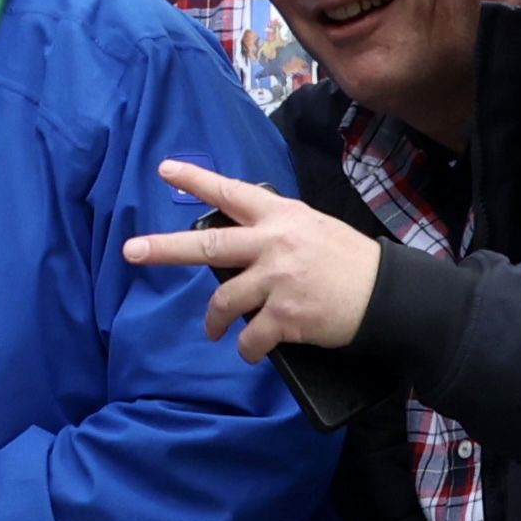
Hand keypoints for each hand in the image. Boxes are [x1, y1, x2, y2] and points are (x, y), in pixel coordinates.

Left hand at [125, 158, 385, 357]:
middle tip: (131, 251)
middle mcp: (275, 244)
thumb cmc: (349, 261)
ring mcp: (278, 280)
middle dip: (164, 249)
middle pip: (208, 246)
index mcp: (282, 217)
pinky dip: (246, 348)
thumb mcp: (313, 228)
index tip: (166, 170)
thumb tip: (240, 241)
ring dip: (215, 320)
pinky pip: (251, 337)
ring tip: (215, 329)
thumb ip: (276, 230)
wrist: (388, 295)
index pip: (232, 193)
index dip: (197, 180)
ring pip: (224, 301)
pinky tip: (249, 351)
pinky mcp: (286, 316)